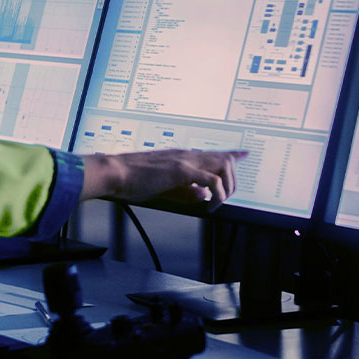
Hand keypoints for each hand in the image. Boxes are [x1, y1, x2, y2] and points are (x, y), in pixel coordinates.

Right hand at [82, 149, 248, 209]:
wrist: (115, 173)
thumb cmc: (131, 179)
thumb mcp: (163, 188)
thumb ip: (184, 192)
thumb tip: (202, 195)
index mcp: (181, 157)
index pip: (212, 152)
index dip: (231, 153)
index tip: (244, 154)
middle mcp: (186, 155)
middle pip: (225, 158)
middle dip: (232, 180)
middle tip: (225, 198)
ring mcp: (185, 160)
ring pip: (224, 166)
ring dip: (226, 187)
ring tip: (217, 203)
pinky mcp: (182, 170)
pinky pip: (212, 180)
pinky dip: (217, 194)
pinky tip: (208, 206)